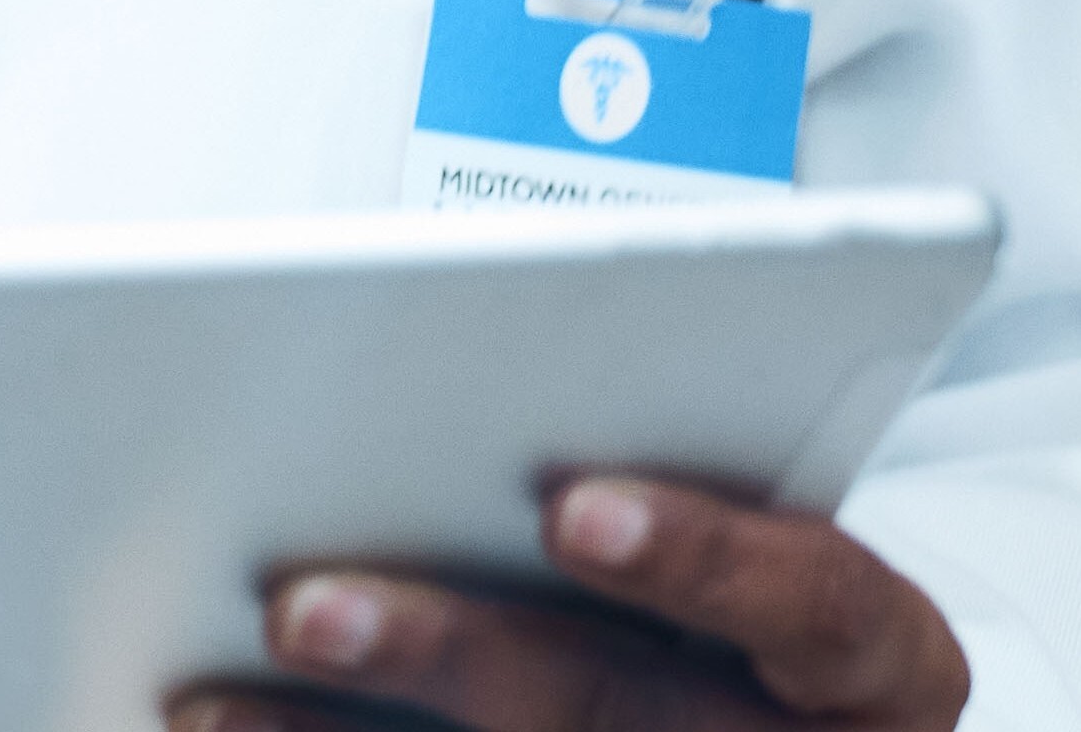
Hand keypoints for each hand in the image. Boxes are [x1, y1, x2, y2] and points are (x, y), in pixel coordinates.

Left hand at [168, 474, 968, 731]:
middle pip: (636, 713)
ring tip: (209, 699)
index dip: (709, 559)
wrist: (725, 720)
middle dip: (459, 656)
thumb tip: (397, 383)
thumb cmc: (704, 597)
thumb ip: (612, 473)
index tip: (572, 508)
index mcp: (870, 662)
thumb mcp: (712, 519)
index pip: (822, 609)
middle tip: (300, 606)